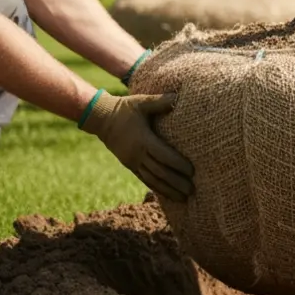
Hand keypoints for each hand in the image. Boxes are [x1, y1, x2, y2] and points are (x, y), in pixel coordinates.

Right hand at [80, 90, 194, 202]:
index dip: (178, 164)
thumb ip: (160, 101)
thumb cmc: (125, 108)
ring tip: (184, 198)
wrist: (101, 119)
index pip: (164, 155)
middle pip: (160, 172)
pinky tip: (168, 194)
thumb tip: (178, 96)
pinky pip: (144, 179)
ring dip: (168, 189)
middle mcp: (137, 154)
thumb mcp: (141, 102)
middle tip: (192, 190)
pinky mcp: (129, 165)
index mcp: (142, 140)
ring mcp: (132, 161)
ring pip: (152, 179)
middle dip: (176, 182)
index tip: (192, 171)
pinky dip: (157, 188)